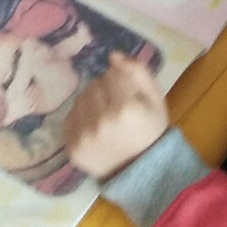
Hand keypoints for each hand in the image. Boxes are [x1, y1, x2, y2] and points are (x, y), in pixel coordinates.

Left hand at [63, 53, 169, 179]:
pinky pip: (71, 115)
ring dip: (93, 102)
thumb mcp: (155, 98)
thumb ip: (138, 71)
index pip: (112, 74)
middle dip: (106, 90)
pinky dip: (82, 117)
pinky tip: (96, 127)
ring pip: (81, 97)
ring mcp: (83, 136)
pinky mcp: (71, 146)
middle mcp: (101, 122)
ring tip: (107, 117)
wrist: (139, 171)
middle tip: (118, 106)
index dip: (122, 82)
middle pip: (94, 84)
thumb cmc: (150, 130)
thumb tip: (112, 55)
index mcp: (126, 109)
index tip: (129, 96)